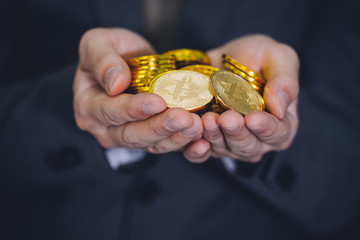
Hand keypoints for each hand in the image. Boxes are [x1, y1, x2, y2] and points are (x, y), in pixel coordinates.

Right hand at [73, 28, 202, 154]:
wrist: (128, 62)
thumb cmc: (110, 51)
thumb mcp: (97, 43)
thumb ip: (102, 59)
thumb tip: (115, 84)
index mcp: (88, 106)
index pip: (109, 111)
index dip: (133, 109)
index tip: (157, 102)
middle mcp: (105, 129)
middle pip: (132, 135)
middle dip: (160, 128)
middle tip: (184, 118)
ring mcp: (128, 137)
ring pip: (151, 145)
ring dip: (175, 138)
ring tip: (196, 126)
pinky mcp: (150, 140)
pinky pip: (166, 146)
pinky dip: (184, 146)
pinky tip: (201, 142)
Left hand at [184, 35, 298, 162]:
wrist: (223, 58)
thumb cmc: (258, 56)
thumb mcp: (279, 57)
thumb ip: (285, 81)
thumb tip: (280, 108)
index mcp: (281, 124)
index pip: (278, 133)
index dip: (266, 128)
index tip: (253, 118)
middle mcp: (257, 140)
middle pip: (248, 146)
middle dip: (236, 133)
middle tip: (226, 119)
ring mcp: (231, 144)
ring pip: (224, 148)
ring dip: (215, 136)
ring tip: (207, 119)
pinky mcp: (208, 143)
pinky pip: (200, 153)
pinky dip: (195, 149)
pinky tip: (193, 139)